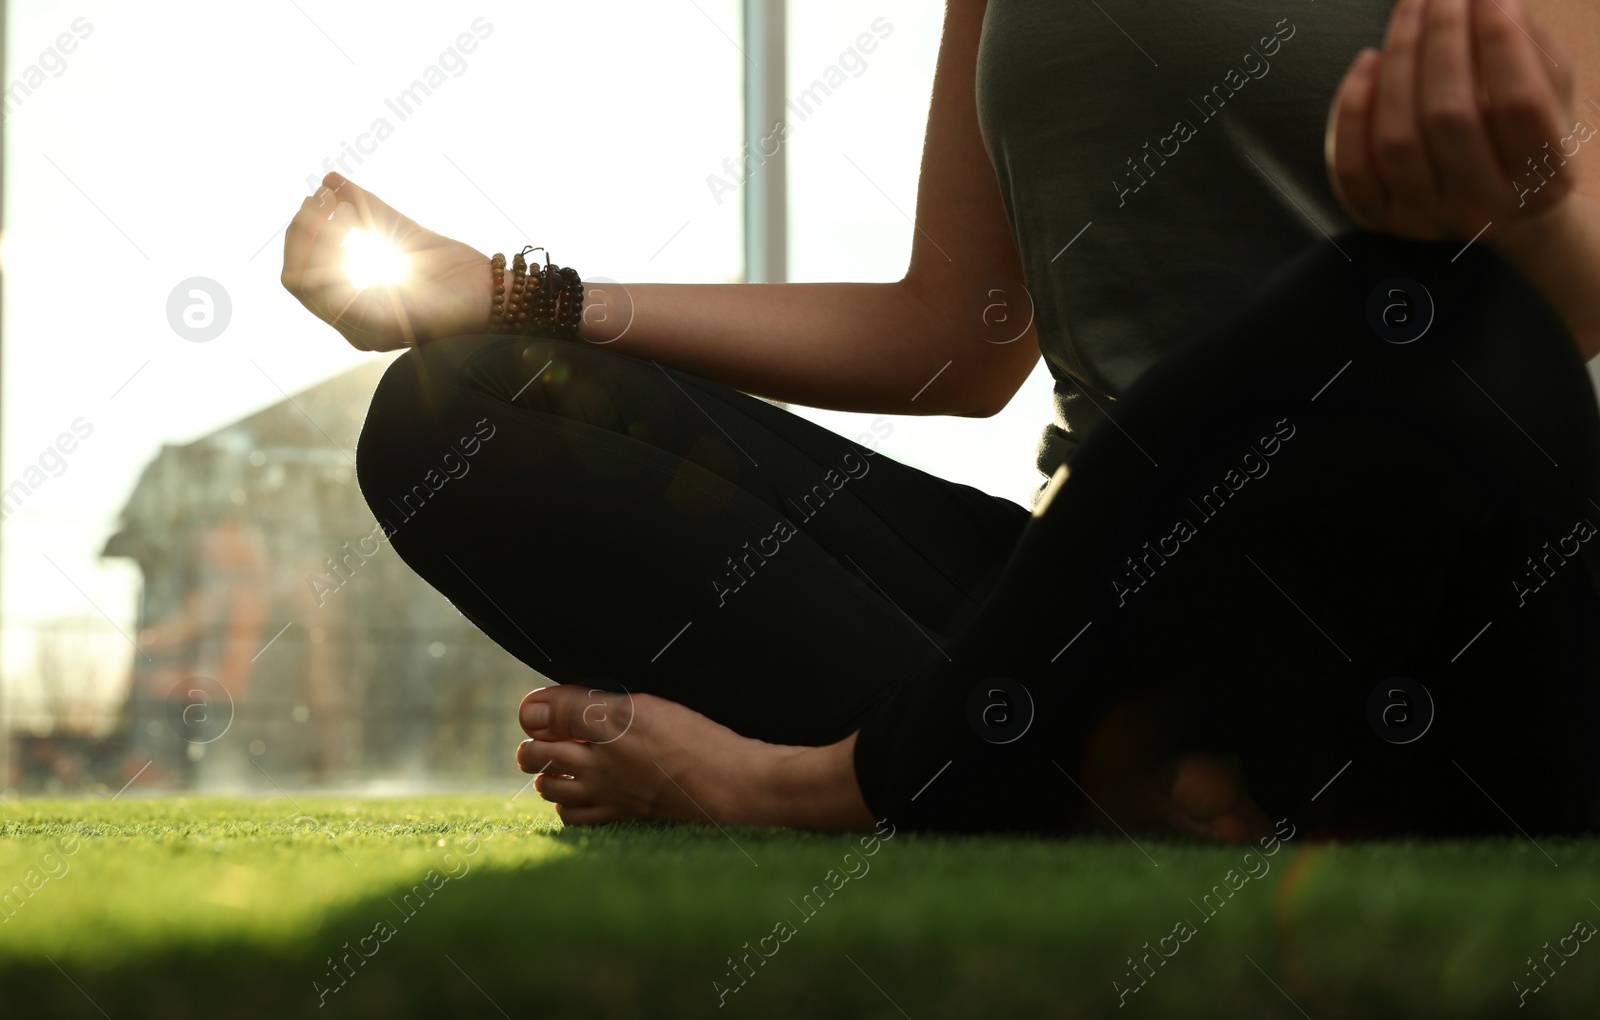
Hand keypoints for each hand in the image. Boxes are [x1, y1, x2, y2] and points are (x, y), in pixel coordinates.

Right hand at [280, 172, 492, 351]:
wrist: (494, 290)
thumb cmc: (453, 269)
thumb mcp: (401, 231)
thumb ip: (366, 209)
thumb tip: (330, 180)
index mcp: (353, 308)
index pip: (299, 274)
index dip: (302, 232)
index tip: (320, 196)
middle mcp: (353, 327)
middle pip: (295, 279)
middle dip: (303, 231)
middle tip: (322, 197)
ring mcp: (366, 332)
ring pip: (308, 282)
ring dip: (318, 235)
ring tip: (342, 205)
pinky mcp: (382, 329)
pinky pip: (335, 291)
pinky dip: (335, 247)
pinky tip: (353, 220)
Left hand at [1324, 0, 1582, 243]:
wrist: (1499, 207)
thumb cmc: (1523, 137)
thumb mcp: (1551, 93)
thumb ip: (1530, 49)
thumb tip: (1493, 2)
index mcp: (1543, 177)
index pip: (1519, 104)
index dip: (1502, 43)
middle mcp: (1482, 207)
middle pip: (1449, 117)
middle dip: (1442, 43)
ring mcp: (1425, 218)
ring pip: (1397, 141)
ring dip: (1397, 65)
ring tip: (1408, 13)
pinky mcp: (1380, 219)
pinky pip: (1352, 169)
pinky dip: (1352, 112)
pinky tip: (1366, 63)